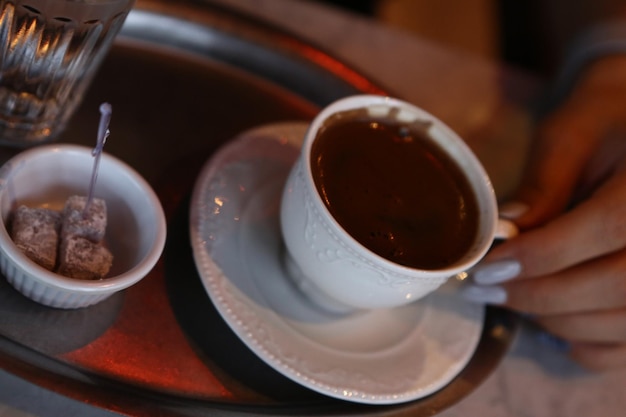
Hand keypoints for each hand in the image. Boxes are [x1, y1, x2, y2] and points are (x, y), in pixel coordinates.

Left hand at [462, 55, 625, 370]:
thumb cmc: (610, 119)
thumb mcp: (573, 135)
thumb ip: (544, 185)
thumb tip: (505, 236)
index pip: (604, 230)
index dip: (540, 257)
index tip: (486, 269)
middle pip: (615, 286)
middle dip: (539, 295)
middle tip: (487, 290)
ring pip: (623, 322)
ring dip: (558, 320)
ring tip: (513, 299)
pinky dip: (591, 345)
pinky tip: (555, 324)